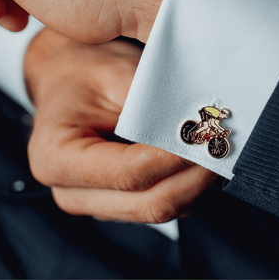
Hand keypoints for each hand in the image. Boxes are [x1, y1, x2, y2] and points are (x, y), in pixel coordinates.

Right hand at [25, 28, 216, 221]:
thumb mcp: (113, 72)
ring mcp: (93, 202)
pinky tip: (198, 156)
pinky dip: (184, 183)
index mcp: (55, 158)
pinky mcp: (114, 202)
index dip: (175, 158)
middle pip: (147, 202)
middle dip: (193, 177)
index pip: (128, 173)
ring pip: (158, 208)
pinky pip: (158, 202)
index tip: (209, 137)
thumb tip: (199, 125)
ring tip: (216, 148)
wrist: (67, 77)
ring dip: (194, 183)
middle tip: (223, 145)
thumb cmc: (83, 71)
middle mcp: (70, 191)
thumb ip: (151, 101)